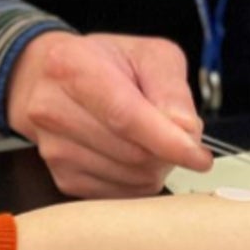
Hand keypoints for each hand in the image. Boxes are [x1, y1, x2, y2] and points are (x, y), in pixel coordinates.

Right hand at [7, 31, 212, 197]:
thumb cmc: (106, 64)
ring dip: (155, 166)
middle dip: (168, 151)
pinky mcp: (64, 179)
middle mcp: (54, 110)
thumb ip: (172, 88)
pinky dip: (140, 180)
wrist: (49, 82)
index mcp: (73, 67)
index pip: (125, 117)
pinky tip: (132, 156)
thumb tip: (187, 131)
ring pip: (132, 179)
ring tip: (148, 140)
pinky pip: (122, 194)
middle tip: (174, 134)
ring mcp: (55, 151)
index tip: (200, 157)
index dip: (168, 142)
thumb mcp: (149, 55)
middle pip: (133, 154)